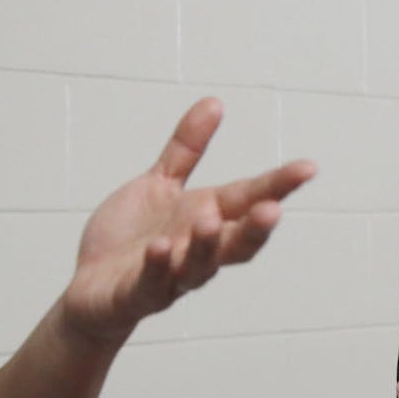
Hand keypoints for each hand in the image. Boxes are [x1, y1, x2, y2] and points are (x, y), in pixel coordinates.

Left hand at [62, 98, 315, 346]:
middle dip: (256, 228)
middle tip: (273, 208)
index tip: (309, 167)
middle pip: (237, 242)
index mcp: (208, 218)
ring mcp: (170, 275)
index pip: (250, 200)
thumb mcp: (158, 185)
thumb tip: (214, 102)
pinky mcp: (136, 295)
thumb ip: (187, 149)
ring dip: (206, 246)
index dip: (280, 185)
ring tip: (210, 220)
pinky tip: (160, 248)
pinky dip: (158, 267)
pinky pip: (150, 283)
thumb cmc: (131, 240)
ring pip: (198, 266)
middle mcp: (197, 249)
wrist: (89, 292)